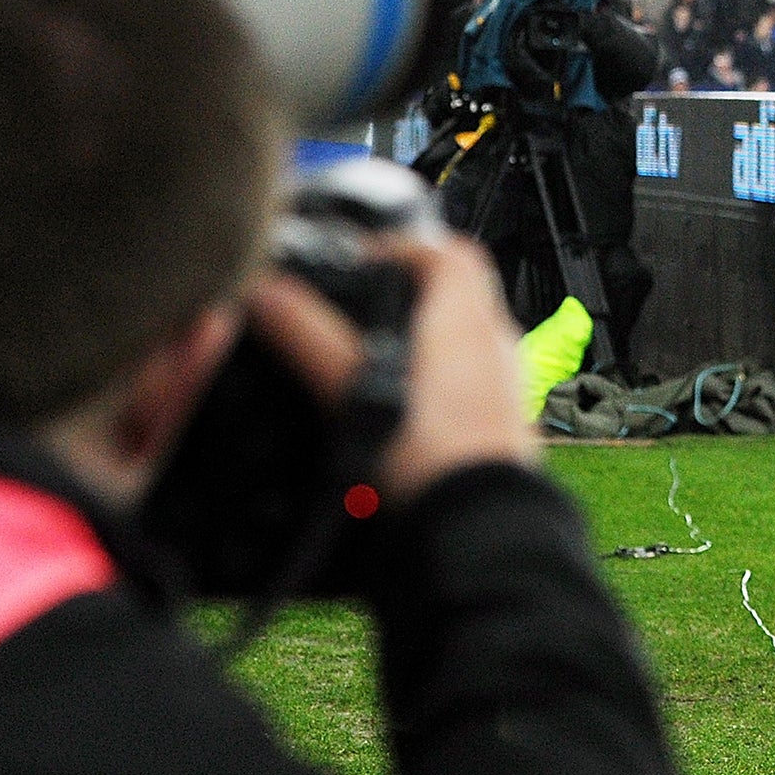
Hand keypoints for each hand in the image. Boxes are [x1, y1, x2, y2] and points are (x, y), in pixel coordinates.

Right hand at [244, 235, 534, 504]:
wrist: (476, 528)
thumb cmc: (429, 457)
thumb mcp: (352, 386)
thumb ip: (307, 337)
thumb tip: (267, 294)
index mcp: (468, 319)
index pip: (451, 253)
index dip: (406, 246)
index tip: (366, 259)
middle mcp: (496, 344)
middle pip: (462, 293)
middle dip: (414, 292)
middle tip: (366, 307)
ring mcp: (507, 386)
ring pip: (468, 340)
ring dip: (428, 339)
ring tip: (377, 361)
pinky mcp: (504, 427)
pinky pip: (474, 384)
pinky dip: (441, 383)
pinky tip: (404, 414)